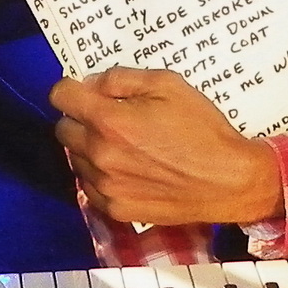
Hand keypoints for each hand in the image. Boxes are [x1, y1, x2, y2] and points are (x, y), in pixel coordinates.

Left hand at [49, 68, 282, 228]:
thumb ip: (121, 79)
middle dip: (81, 118)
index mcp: (109, 121)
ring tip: (125, 146)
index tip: (86, 92)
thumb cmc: (202, 129)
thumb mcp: (168, 85)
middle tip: (111, 119)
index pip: (60, 96)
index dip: (72, 89)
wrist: (228, 180)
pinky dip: (101, 176)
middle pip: (63, 128)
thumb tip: (92, 84)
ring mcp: (105, 186)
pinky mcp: (115, 209)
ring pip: (75, 159)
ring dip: (90, 149)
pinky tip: (128, 170)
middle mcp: (99, 154)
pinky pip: (90, 187)